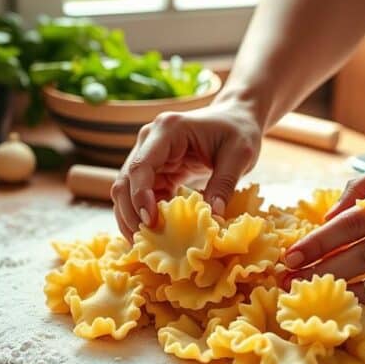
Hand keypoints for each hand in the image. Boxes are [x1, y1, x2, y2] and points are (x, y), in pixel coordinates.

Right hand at [112, 97, 262, 238]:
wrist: (236, 118)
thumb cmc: (239, 131)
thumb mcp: (239, 156)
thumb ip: (224, 184)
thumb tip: (212, 218)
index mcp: (167, 129)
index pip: (141, 165)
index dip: (140, 195)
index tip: (150, 222)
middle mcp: (149, 140)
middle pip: (125, 180)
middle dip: (131, 214)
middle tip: (144, 244)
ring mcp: (148, 154)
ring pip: (126, 190)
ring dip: (132, 218)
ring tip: (144, 246)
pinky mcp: (155, 170)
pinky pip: (141, 195)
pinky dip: (144, 215)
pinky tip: (154, 235)